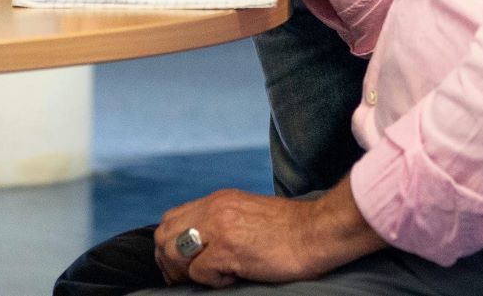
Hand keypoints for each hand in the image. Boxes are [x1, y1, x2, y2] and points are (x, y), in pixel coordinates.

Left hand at [153, 181, 384, 286]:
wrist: (317, 231)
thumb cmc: (290, 230)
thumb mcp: (249, 213)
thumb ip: (224, 222)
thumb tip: (202, 246)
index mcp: (219, 200)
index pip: (172, 218)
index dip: (169, 244)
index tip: (180, 265)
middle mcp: (215, 209)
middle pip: (165, 234)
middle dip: (169, 261)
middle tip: (186, 279)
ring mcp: (220, 227)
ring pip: (174, 252)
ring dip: (187, 272)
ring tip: (212, 278)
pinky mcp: (229, 248)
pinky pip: (199, 271)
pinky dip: (212, 281)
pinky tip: (234, 277)